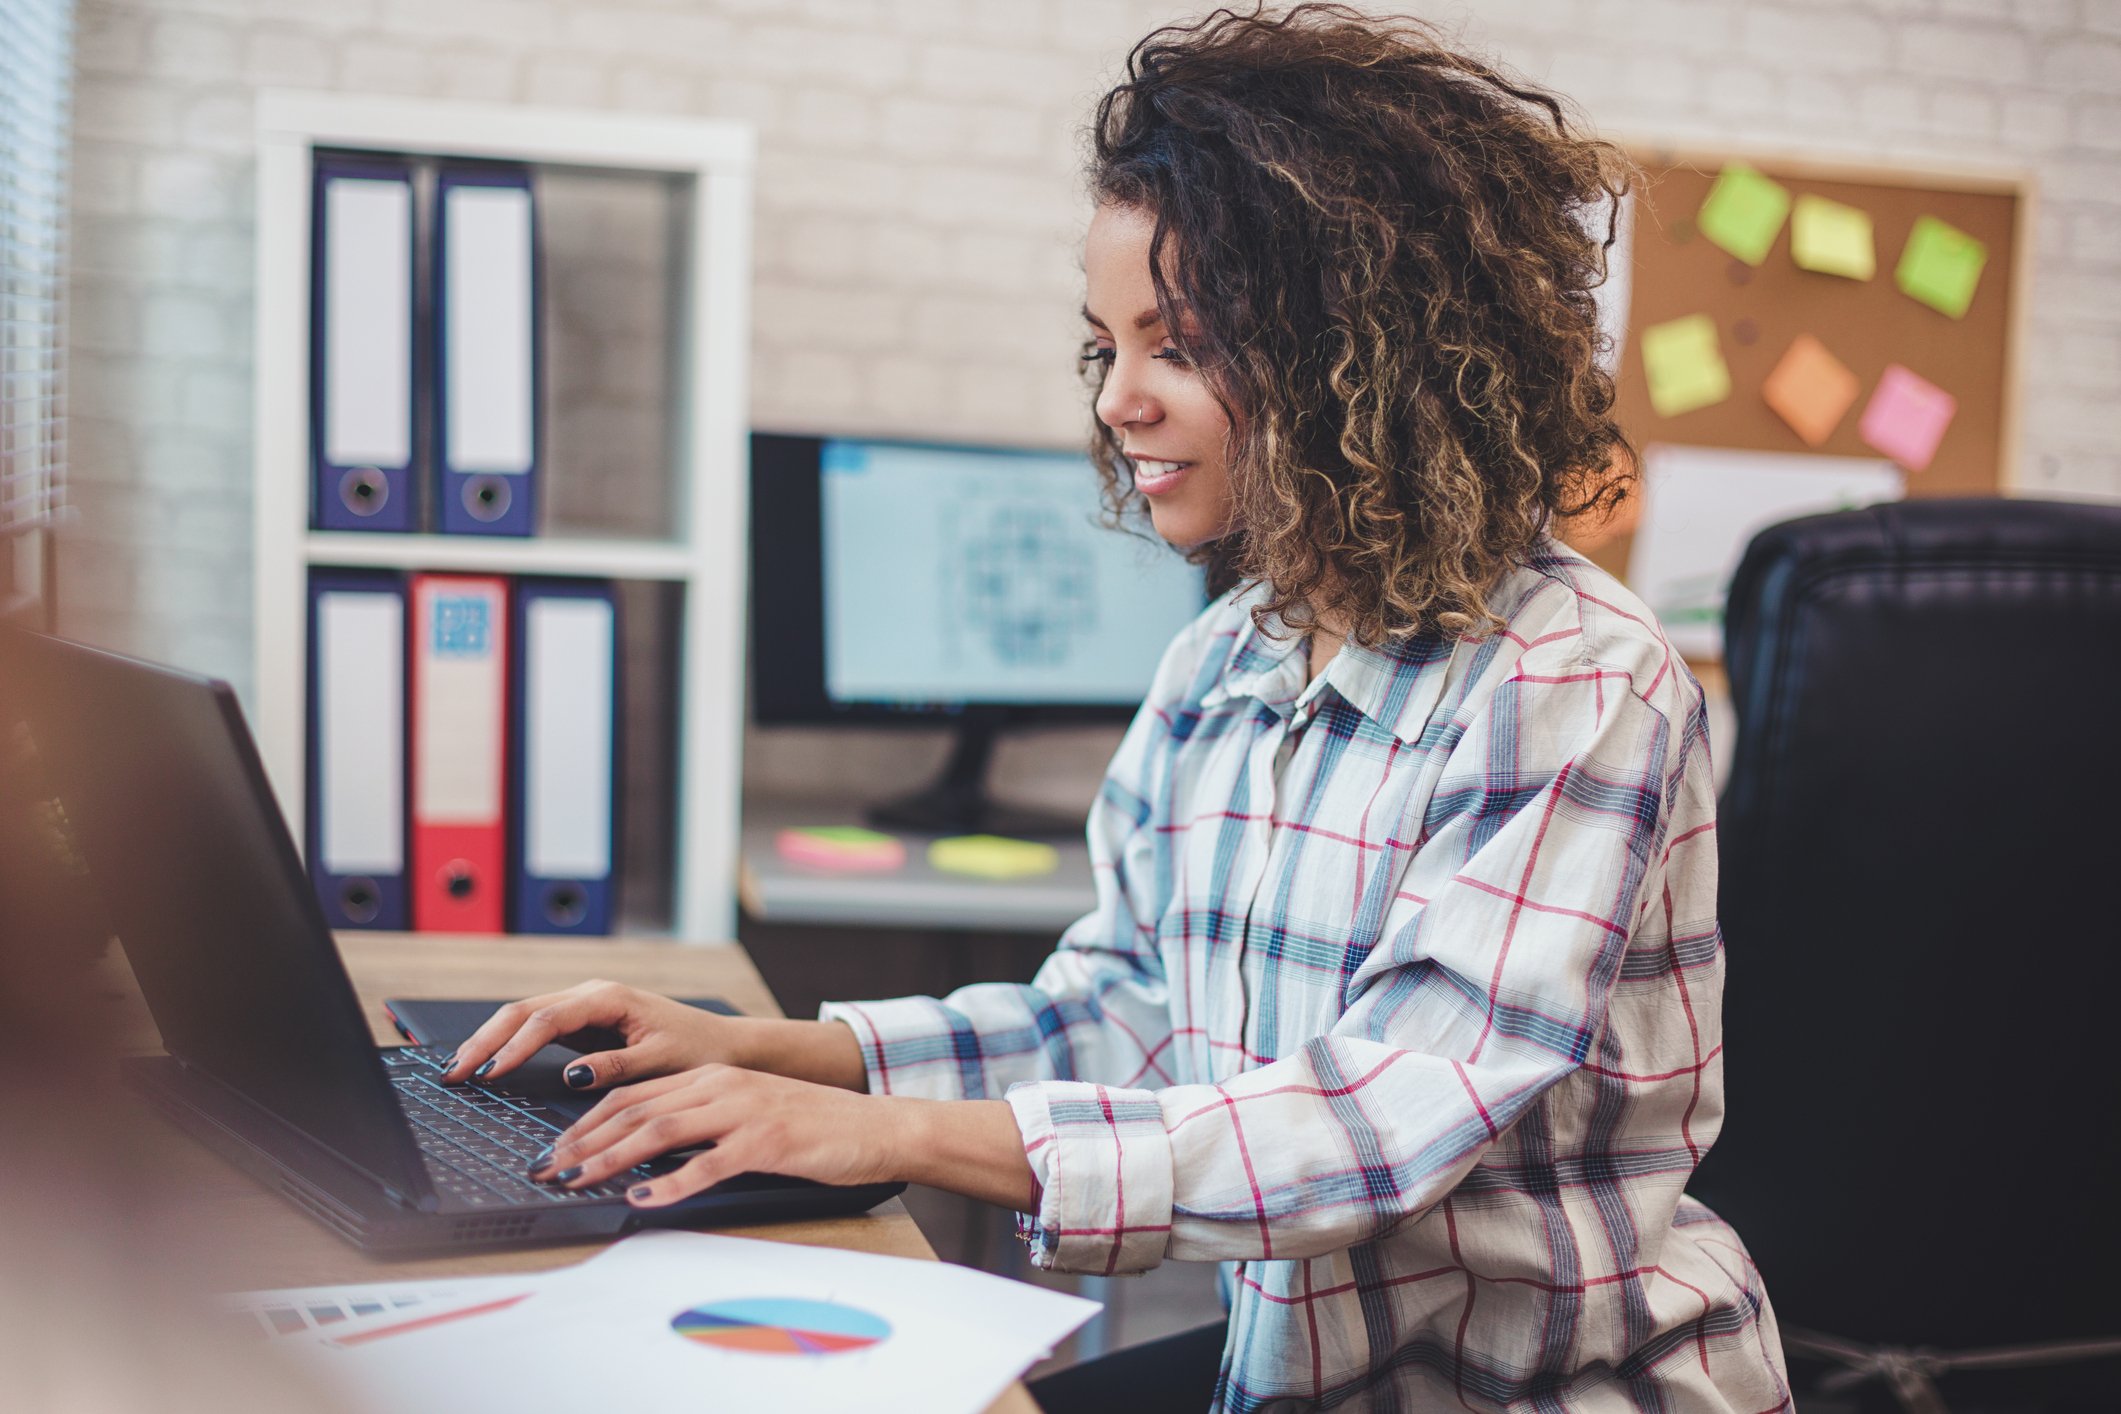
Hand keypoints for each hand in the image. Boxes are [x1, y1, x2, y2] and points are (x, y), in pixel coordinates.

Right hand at [440, 980, 731, 1090]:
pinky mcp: (582, 1022)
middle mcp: (591, 995)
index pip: (547, 1020)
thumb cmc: (696, 1050)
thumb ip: (617, 1067)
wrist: (720, 1044)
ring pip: (523, 1016)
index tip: (489, 1074)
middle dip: (484, 1040)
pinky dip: (508, 1043)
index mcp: (609, 998)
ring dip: (489, 1040)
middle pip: (522, 1011)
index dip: (514, 1047)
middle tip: (452, 1073)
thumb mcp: (660, 1061)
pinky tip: (487, 1063)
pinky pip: (535, 1029)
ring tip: (456, 1069)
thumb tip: (574, 1074)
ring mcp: (584, 1006)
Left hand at [531, 1064, 901, 1204]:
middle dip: (582, 1141)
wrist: (874, 1126)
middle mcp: (721, 1086)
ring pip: (658, 1130)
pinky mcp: (765, 1141)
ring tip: (577, 1181)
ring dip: (609, 1158)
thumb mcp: (748, 1113)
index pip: (633, 1094)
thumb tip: (645, 1153)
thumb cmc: (813, 1127)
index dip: (586, 1122)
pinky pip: (706, 1163)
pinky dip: (669, 1182)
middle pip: (634, 1109)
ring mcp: (742, 1111)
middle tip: (548, 1169)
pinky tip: (643, 1197)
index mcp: (712, 1078)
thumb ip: (701, 1125)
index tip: (554, 1150)